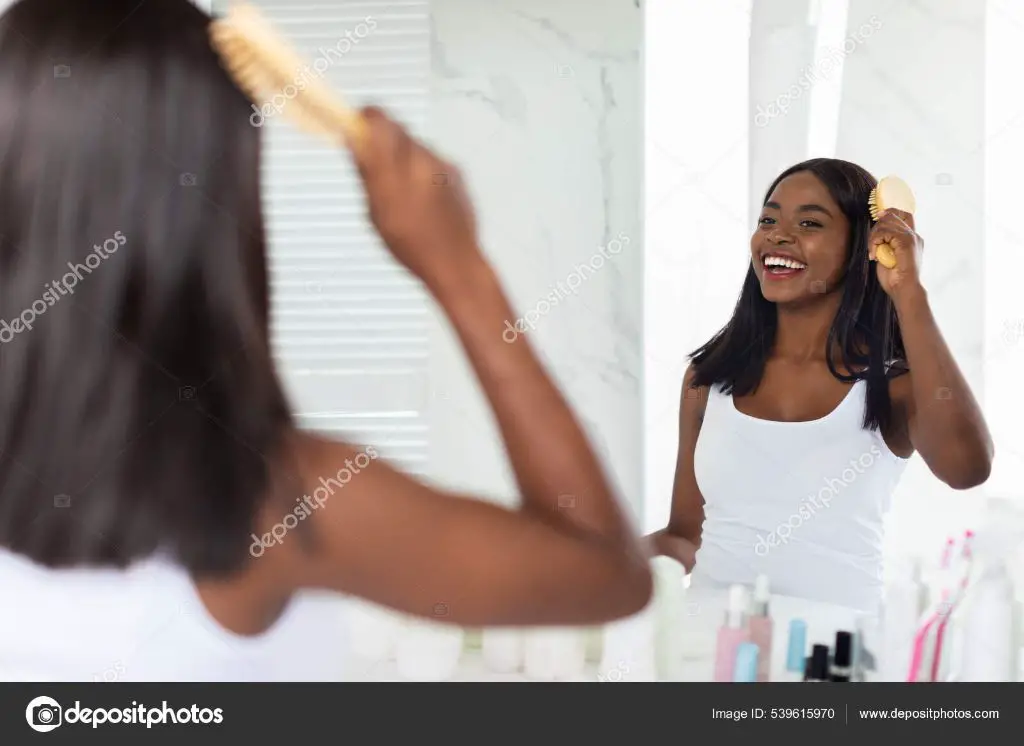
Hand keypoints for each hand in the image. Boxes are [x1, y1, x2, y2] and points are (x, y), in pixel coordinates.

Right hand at [350, 106, 481, 292]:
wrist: (456, 262)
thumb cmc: (412, 246)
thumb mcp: (375, 213)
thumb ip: (366, 173)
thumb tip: (354, 141)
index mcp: (393, 173)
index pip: (377, 122)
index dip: (365, 118)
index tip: (356, 123)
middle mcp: (420, 162)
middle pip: (397, 128)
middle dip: (383, 137)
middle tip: (374, 158)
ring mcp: (442, 165)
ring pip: (415, 143)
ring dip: (404, 155)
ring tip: (400, 187)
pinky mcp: (457, 171)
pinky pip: (433, 158)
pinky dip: (423, 168)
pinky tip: (422, 195)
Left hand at [868, 208, 923, 300]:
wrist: (904, 289)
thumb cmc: (895, 278)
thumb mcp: (888, 256)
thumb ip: (886, 243)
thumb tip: (876, 233)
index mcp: (912, 238)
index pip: (904, 214)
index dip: (890, 212)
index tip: (878, 217)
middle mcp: (913, 235)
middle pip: (892, 215)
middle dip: (876, 228)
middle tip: (872, 246)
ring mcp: (911, 237)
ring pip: (886, 223)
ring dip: (874, 237)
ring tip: (873, 252)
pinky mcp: (906, 241)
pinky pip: (884, 232)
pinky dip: (874, 242)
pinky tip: (874, 255)